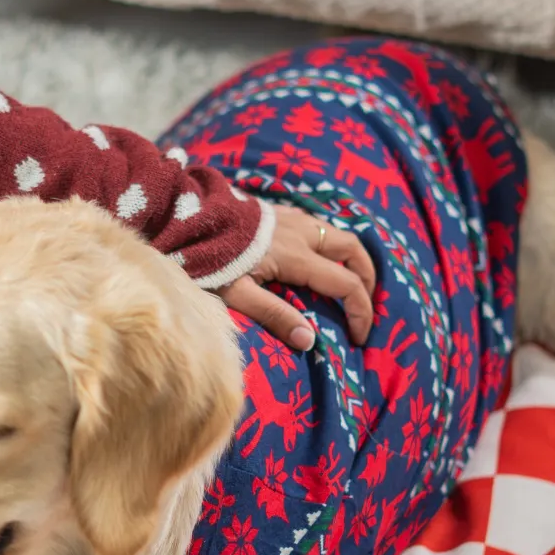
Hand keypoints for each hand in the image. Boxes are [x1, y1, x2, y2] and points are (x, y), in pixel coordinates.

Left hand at [219, 206, 375, 349]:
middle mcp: (302, 233)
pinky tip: (321, 260)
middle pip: (353, 250)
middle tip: (365, 306)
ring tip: (351, 284)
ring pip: (338, 234)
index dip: (360, 312)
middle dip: (368, 278)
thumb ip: (274, 315)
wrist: (186, 218)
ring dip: (352, 259)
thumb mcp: (237, 294)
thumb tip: (310, 341)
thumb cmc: (208, 260)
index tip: (359, 337)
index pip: (346, 285)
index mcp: (297, 256)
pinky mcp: (280, 212)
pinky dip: (332, 245)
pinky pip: (319, 226)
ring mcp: (292, 219)